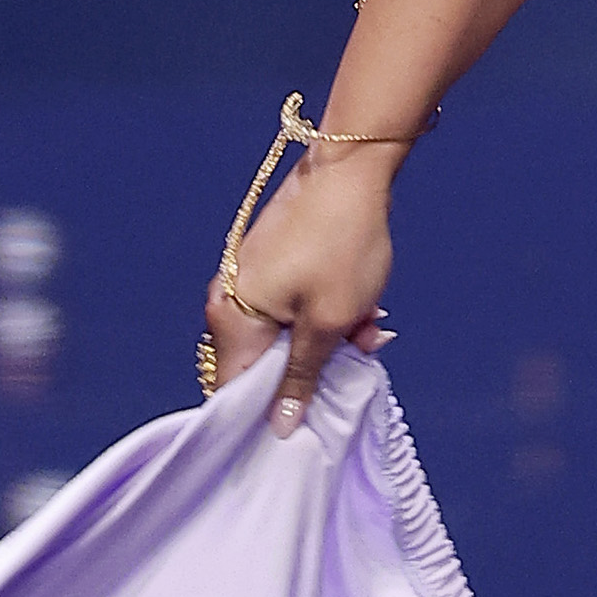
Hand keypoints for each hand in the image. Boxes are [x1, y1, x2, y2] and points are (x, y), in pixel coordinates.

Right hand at [203, 148, 397, 435]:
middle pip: (265, 366)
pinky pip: (295, 311)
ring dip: (330, 340)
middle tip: (358, 352)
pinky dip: (328, 316)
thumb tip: (279, 425)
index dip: (266, 413)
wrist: (350, 170)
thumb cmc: (341, 246)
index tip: (304, 426)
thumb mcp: (330, 322)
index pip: (232, 391)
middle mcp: (228, 303)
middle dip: (316, 369)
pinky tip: (363, 307)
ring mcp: (248, 284)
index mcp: (231, 320)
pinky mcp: (270, 268)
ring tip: (368, 324)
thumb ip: (302, 377)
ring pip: (288, 338)